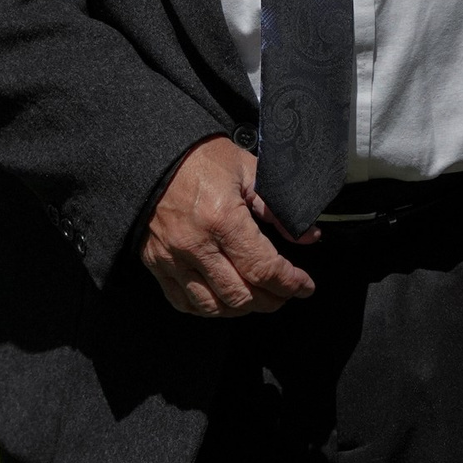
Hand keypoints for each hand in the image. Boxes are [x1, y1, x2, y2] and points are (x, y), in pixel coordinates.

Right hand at [140, 137, 318, 319]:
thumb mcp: (247, 170)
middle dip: (271, 300)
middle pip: (241, 295)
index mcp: (222, 218)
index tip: (305, 286)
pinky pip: (183, 302)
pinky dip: (208, 308)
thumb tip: (308, 236)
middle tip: (285, 293)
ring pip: (213, 306)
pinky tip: (224, 299)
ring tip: (258, 296)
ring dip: (242, 308)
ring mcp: (173, 258)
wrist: (154, 155)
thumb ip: (277, 207)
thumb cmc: (202, 157)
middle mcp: (196, 244)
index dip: (290, 283)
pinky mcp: (156, 263)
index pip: (263, 268)